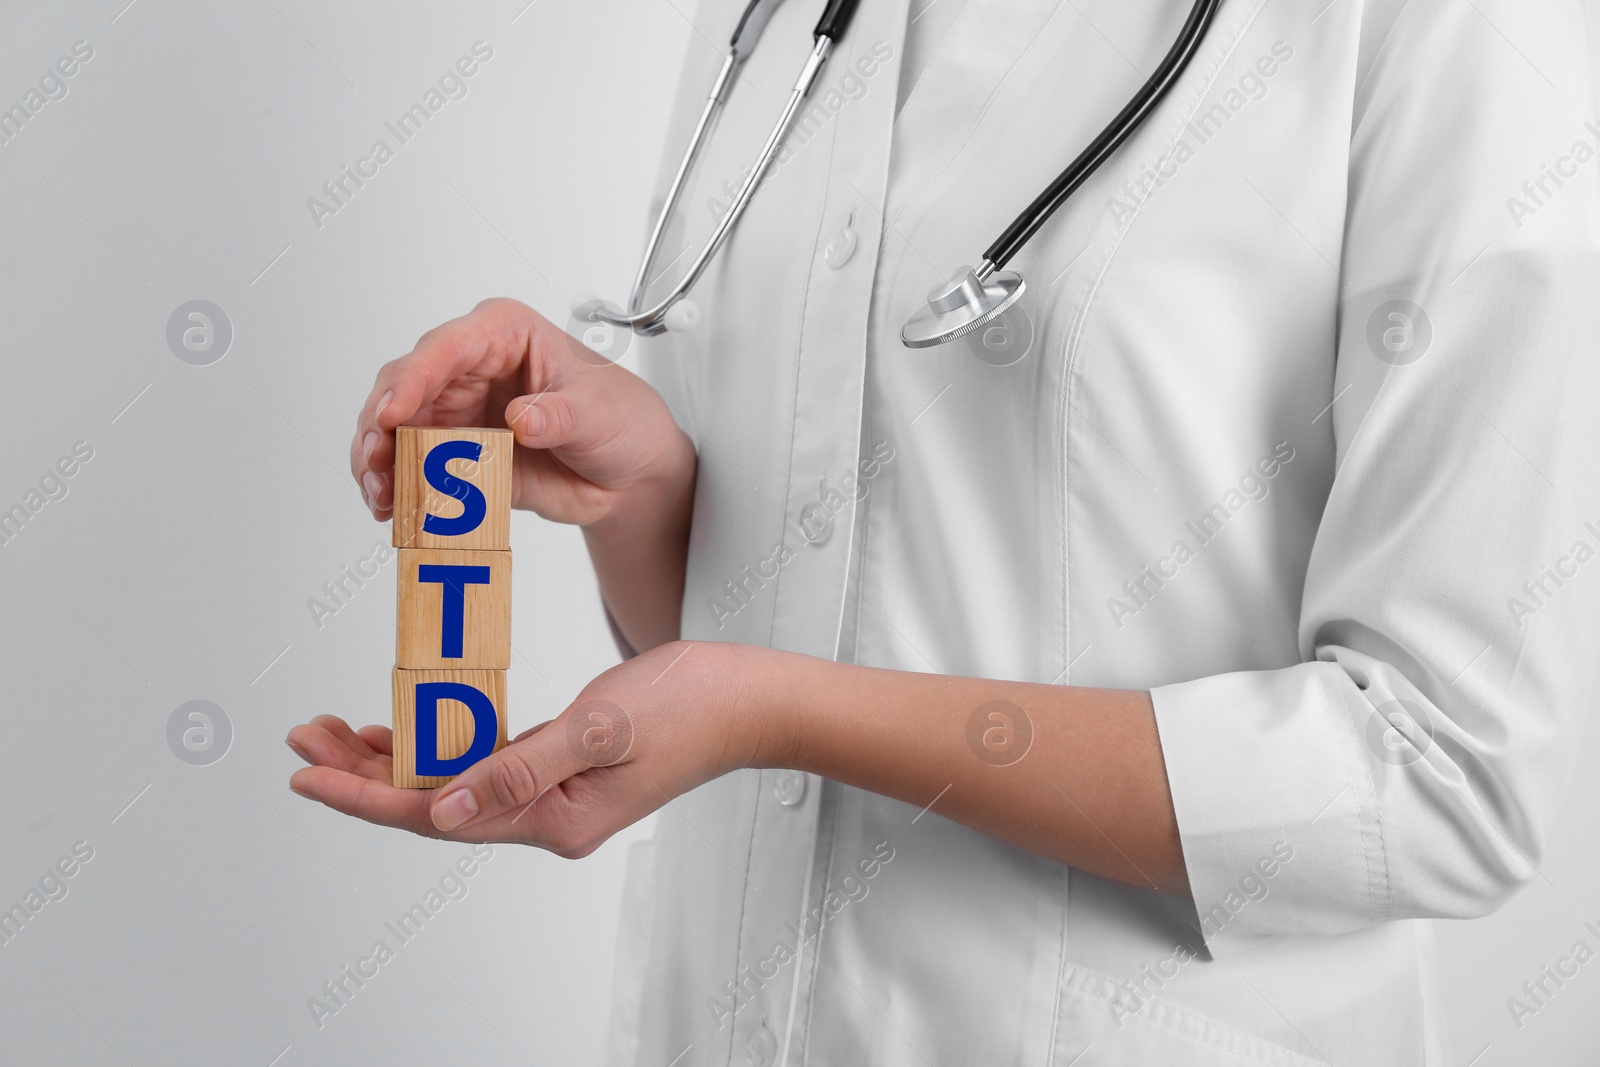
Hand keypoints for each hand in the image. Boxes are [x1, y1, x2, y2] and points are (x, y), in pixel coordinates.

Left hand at [286, 642, 784, 855]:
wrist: (750, 701)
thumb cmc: (690, 707)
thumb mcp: (600, 729)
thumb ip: (521, 768)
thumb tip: (445, 806)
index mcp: (553, 818)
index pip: (435, 814)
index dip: (364, 795)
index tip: (309, 774)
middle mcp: (547, 815)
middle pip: (433, 803)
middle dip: (363, 773)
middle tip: (306, 739)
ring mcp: (556, 792)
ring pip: (454, 782)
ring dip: (396, 758)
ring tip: (338, 731)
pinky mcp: (565, 765)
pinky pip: (486, 764)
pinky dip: (443, 744)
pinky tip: (414, 727)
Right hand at [350, 297, 693, 527]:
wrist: (629, 474)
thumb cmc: (619, 419)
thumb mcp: (597, 412)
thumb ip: (559, 414)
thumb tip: (522, 418)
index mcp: (502, 334)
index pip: (445, 348)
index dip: (412, 380)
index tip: (391, 414)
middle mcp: (469, 368)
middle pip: (403, 387)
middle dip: (381, 427)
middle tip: (376, 464)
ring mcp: (456, 411)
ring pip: (395, 429)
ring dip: (380, 462)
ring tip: (381, 496)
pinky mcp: (453, 454)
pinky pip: (412, 467)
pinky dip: (397, 488)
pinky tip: (394, 509)